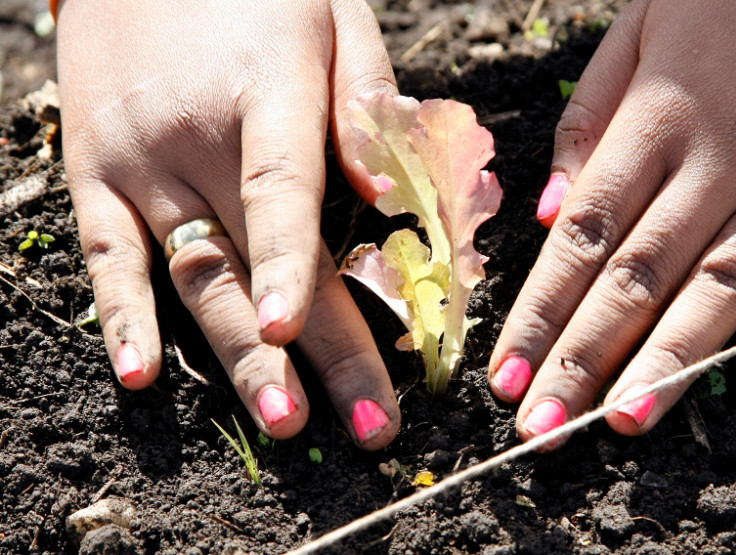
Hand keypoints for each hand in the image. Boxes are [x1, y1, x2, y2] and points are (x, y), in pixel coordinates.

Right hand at [57, 0, 399, 446]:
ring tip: (281, 421)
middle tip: (366, 427)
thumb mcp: (334, 16)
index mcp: (263, 92)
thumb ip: (366, 103)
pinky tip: (139, 378)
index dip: (289, 264)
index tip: (299, 334)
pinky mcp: (92, 173)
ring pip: (192, 274)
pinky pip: (105, 256)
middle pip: (256, 259)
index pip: (279, 190)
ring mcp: (137, 162)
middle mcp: (194, 138)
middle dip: (310, 350)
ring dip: (236, 355)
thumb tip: (389, 199)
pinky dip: (120, 317)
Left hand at [489, 0, 735, 443]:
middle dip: (584, 358)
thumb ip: (590, 121)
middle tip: (543, 429)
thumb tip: (545, 216)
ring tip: (624, 423)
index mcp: (656, 119)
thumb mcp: (642, 26)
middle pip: (638, 274)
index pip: (582, 235)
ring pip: (725, 285)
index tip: (505, 376)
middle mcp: (721, 157)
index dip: (539, 312)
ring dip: (672, 362)